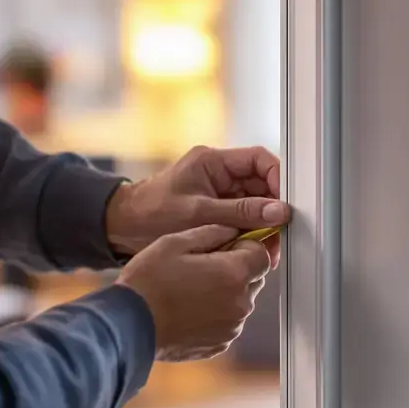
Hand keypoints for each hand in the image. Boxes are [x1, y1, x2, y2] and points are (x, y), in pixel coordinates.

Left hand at [105, 146, 290, 256]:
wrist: (123, 228)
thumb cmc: (151, 213)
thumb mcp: (199, 213)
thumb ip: (240, 212)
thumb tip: (277, 211)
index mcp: (213, 161)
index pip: (259, 159)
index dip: (277, 179)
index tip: (285, 204)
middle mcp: (219, 173)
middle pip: (261, 184)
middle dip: (271, 209)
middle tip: (278, 233)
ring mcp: (218, 192)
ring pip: (254, 204)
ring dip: (262, 225)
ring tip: (266, 248)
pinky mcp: (215, 210)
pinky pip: (242, 218)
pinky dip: (250, 233)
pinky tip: (253, 248)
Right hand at [117, 225, 271, 361]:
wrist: (129, 326)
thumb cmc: (148, 282)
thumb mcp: (175, 242)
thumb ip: (213, 232)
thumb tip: (234, 230)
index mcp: (233, 275)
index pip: (262, 254)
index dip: (246, 246)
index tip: (228, 245)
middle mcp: (239, 304)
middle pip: (254, 278)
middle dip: (237, 268)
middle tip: (203, 265)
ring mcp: (231, 327)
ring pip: (241, 300)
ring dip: (227, 292)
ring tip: (192, 289)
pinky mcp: (220, 343)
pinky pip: (228, 321)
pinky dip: (217, 313)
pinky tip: (190, 308)